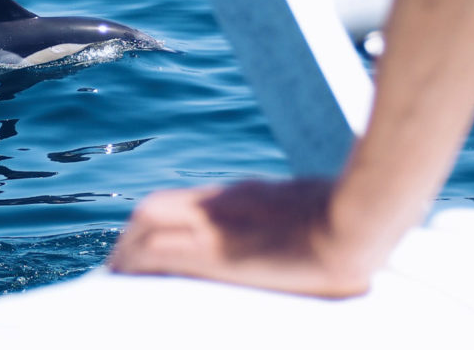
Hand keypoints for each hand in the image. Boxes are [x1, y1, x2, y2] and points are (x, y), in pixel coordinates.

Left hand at [107, 178, 370, 297]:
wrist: (358, 217)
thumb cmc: (351, 214)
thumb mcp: (308, 208)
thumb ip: (285, 217)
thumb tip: (289, 233)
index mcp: (240, 196)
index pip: (180, 204)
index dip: (155, 224)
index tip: (142, 244)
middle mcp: (218, 205)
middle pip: (153, 210)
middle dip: (132, 237)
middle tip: (120, 265)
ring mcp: (215, 224)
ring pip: (147, 226)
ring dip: (127, 250)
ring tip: (116, 276)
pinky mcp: (215, 252)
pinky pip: (158, 253)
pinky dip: (135, 263)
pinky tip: (123, 278)